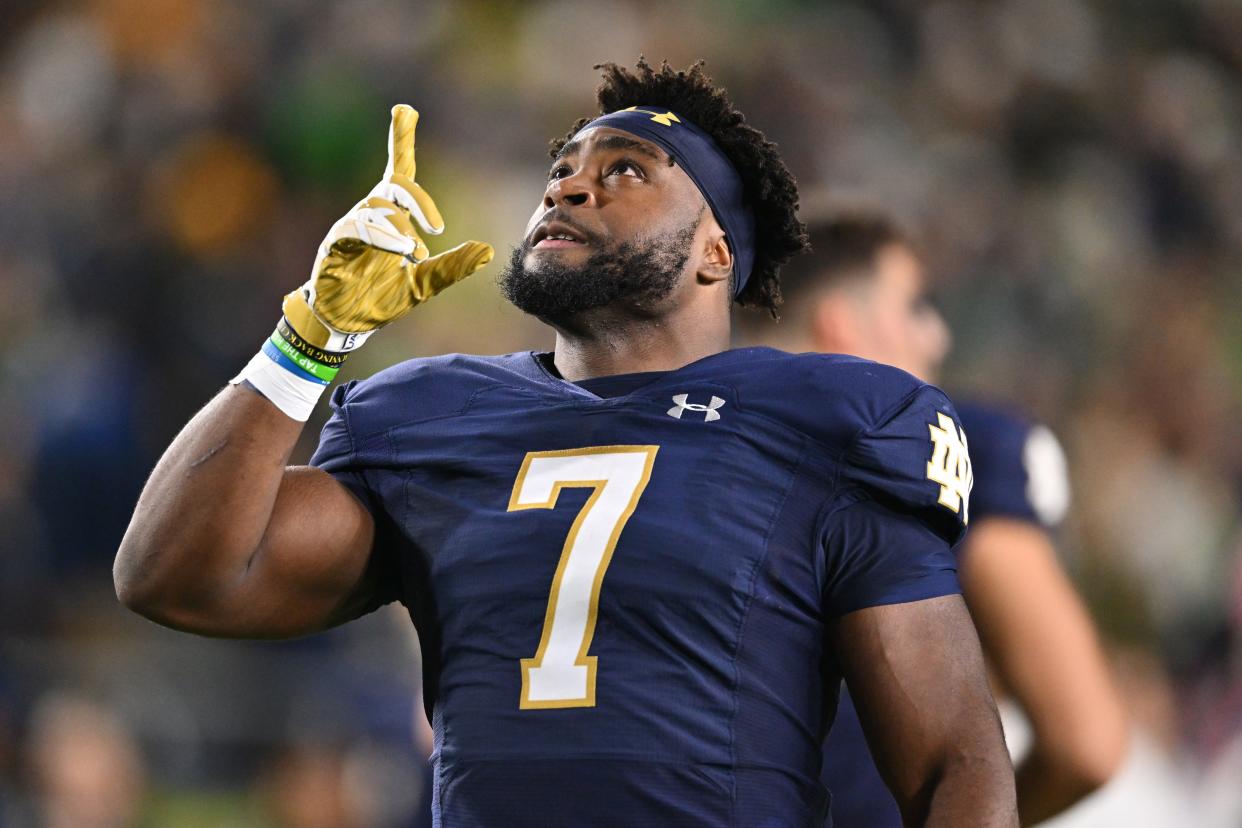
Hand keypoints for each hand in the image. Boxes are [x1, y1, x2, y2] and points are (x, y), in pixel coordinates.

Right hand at [284, 104, 493, 350]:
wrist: (346, 322)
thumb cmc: (380, 298)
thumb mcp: (424, 284)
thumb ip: (452, 266)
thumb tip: (487, 251)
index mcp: (393, 217)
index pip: (399, 172)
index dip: (401, 140)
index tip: (406, 110)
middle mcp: (372, 213)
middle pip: (394, 184)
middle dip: (418, 198)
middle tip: (437, 227)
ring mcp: (352, 225)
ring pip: (378, 207)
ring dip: (400, 227)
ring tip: (414, 253)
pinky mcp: (335, 241)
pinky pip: (356, 226)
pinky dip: (380, 235)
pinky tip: (398, 249)